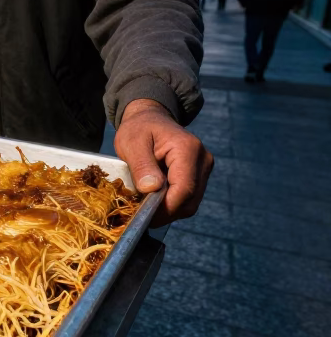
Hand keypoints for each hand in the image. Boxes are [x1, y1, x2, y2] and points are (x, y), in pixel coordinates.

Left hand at [113, 99, 213, 226]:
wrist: (150, 119)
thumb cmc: (138, 129)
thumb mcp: (131, 143)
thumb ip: (141, 165)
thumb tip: (151, 189)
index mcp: (187, 149)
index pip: (184, 188)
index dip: (165, 207)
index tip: (144, 216)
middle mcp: (203, 159)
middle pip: (190, 199)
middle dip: (166, 212)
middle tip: (141, 215)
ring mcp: (204, 168)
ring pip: (191, 203)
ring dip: (169, 210)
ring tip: (146, 206)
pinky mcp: (200, 175)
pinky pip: (189, 198)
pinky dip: (172, 204)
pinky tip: (155, 200)